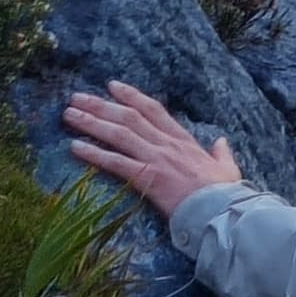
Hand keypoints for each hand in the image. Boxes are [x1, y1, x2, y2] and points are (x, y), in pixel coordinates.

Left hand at [63, 80, 241, 218]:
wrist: (220, 210)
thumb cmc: (224, 193)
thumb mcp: (226, 167)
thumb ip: (221, 153)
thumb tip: (221, 142)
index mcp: (183, 140)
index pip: (153, 110)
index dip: (131, 96)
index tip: (112, 86)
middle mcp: (166, 144)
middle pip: (129, 117)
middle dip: (100, 105)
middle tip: (76, 97)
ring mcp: (155, 159)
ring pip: (119, 134)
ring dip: (91, 122)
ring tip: (69, 115)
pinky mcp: (146, 178)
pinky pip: (115, 162)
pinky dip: (94, 153)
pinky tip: (75, 147)